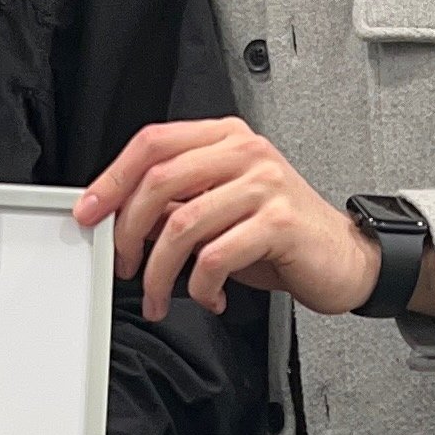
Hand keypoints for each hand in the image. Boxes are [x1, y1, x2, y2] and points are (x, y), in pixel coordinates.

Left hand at [75, 118, 382, 319]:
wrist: (345, 258)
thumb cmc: (282, 236)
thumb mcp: (223, 209)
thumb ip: (178, 204)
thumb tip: (122, 217)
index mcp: (226, 138)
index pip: (153, 143)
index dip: (112, 178)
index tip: (90, 212)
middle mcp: (246, 153)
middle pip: (159, 180)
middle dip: (129, 231)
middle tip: (125, 264)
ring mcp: (265, 185)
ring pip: (182, 225)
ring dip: (159, 272)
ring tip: (158, 295)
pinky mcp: (279, 223)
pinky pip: (215, 257)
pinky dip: (200, 287)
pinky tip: (208, 296)